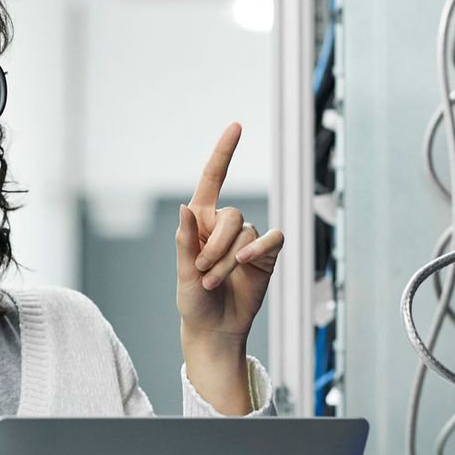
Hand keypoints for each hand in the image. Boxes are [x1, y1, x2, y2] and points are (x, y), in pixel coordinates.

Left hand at [176, 123, 283, 343]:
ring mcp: (246, 241)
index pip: (213, 179)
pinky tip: (246, 263)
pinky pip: (272, 239)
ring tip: (214, 283)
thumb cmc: (193, 302)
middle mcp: (224, 226)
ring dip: (228, 260)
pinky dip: (260, 248)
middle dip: (216, 246)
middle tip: (203, 274)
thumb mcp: (182, 274)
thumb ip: (184, 242)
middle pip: (232, 215)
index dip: (224, 152)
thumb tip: (184, 208)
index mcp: (200, 221)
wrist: (215, 329)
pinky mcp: (266, 256)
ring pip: (247, 233)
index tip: (237, 126)